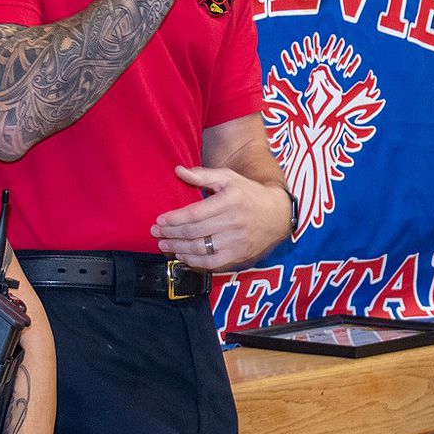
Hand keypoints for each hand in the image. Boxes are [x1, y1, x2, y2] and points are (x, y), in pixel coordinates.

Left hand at [152, 165, 292, 269]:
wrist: (277, 214)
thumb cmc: (249, 193)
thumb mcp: (228, 178)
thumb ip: (203, 175)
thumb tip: (178, 171)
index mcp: (230, 200)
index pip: (195, 213)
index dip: (174, 219)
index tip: (160, 221)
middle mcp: (234, 221)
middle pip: (195, 232)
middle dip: (171, 234)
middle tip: (156, 234)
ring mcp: (238, 240)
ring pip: (201, 249)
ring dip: (178, 249)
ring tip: (164, 246)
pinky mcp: (240, 254)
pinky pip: (212, 263)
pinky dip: (195, 261)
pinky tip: (183, 257)